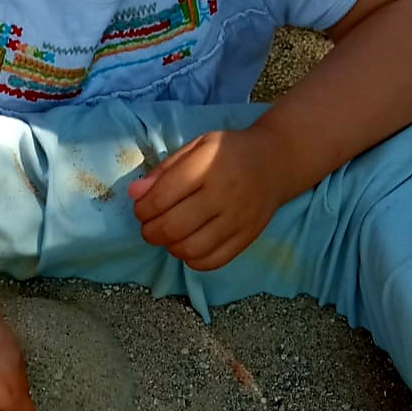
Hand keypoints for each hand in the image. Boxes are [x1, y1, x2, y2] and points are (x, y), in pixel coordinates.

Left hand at [128, 127, 290, 271]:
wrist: (276, 161)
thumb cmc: (228, 153)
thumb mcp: (196, 148)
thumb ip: (163, 171)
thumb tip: (134, 195)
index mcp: (208, 164)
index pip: (161, 198)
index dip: (142, 210)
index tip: (141, 210)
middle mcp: (225, 193)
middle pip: (173, 227)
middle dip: (150, 232)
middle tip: (149, 227)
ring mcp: (238, 218)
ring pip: (190, 249)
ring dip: (170, 247)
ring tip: (169, 236)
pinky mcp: (247, 237)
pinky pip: (212, 261)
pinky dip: (192, 260)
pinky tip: (189, 246)